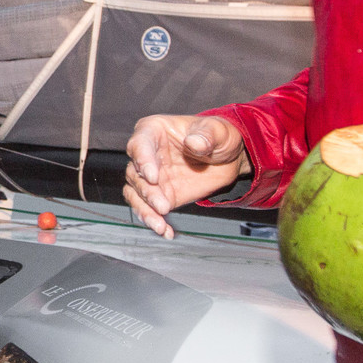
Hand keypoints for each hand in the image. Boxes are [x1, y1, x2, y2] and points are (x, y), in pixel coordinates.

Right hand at [123, 114, 248, 238]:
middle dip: (147, 193)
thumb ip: (206, 135)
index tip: (153, 178)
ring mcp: (150, 177)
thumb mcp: (217, 130)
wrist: (228, 159)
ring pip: (135, 194)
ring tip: (160, 225)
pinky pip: (148, 209)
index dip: (143, 161)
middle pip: (134, 174)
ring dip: (145, 211)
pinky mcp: (158, 195)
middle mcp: (145, 154)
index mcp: (153, 131)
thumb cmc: (218, 136)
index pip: (139, 145)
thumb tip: (194, 143)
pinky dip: (154, 222)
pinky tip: (166, 232)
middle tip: (163, 206)